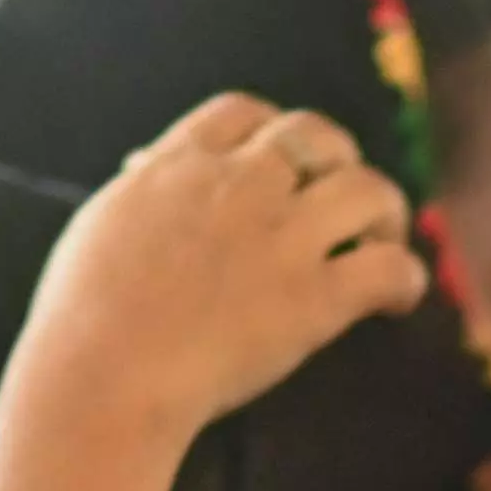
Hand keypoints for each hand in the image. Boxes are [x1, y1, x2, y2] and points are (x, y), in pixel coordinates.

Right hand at [13, 93, 430, 457]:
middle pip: (316, 136)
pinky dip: (406, 280)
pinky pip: (390, 268)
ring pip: (369, 190)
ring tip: (385, 245)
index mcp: (181, 164)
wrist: (102, 377)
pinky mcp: (313, 299)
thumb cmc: (83, 317)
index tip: (284, 165)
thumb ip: (139, 189)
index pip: (244, 112)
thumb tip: (143, 166)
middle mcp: (238, 185)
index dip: (274, 132)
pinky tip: (398, 302)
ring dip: (387, 214)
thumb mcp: (101, 223)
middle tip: (346, 205)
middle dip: (339, 161)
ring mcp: (280, 239)